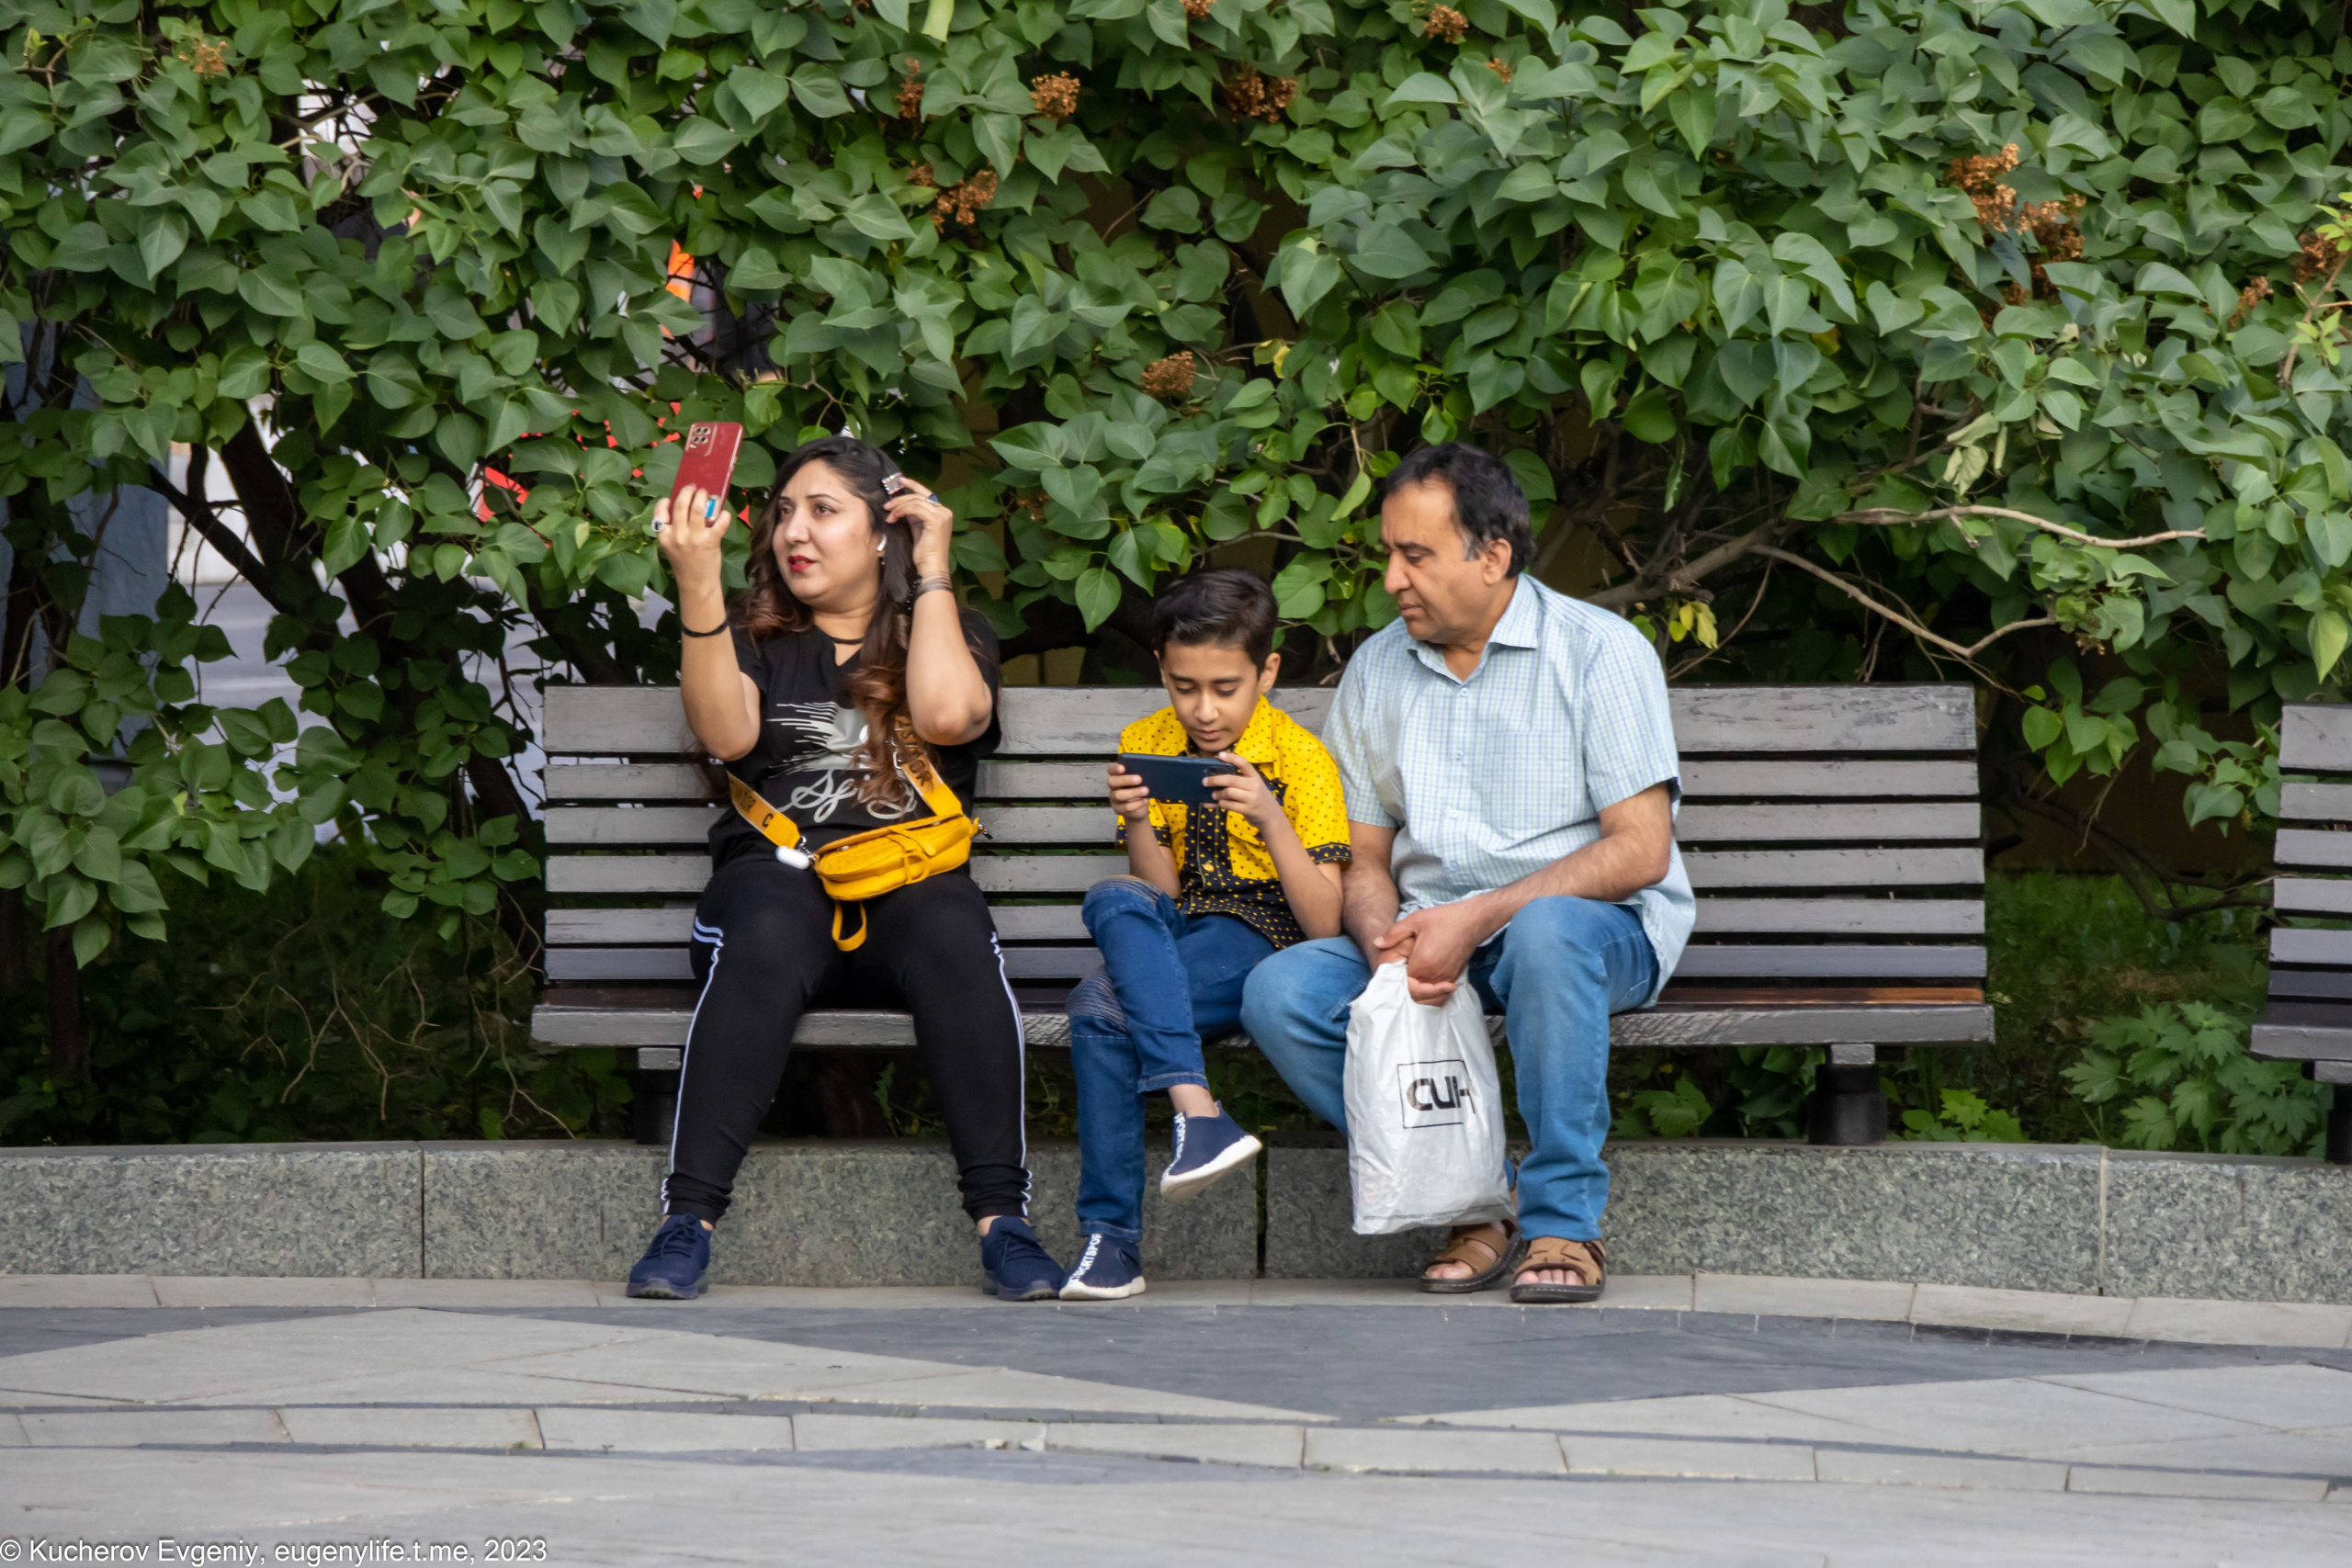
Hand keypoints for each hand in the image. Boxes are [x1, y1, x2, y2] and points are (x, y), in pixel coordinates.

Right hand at [655, 482, 729, 590]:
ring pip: (698, 509)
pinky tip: (724, 513)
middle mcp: (678, 536)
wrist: (696, 583)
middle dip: (688, 491)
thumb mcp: (672, 546)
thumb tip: (686, 505)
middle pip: (681, 505)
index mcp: (665, 536)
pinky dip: (723, 515)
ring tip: (707, 494)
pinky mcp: (711, 542)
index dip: (664, 502)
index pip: (659, 513)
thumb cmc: (685, 562)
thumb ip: (674, 529)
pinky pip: (719, 523)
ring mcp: (694, 539)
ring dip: (703, 497)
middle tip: (693, 487)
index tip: (670, 497)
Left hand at [883, 474, 954, 577]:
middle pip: (919, 496)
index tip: (899, 481)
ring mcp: (942, 515)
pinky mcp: (936, 520)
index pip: (925, 494)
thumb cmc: (925, 554)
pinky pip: (915, 508)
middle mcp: (945, 511)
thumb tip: (901, 506)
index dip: (912, 485)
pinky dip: (902, 510)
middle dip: (900, 498)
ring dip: (898, 506)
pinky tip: (894, 517)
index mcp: (942, 513)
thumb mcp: (918, 529)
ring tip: (888, 515)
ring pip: (915, 501)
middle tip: (886, 504)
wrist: (931, 568)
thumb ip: (914, 516)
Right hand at [1107, 762, 1152, 824]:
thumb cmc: (1140, 788)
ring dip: (1133, 792)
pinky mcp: (1118, 809)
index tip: (1123, 768)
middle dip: (1126, 780)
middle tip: (1139, 779)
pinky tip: (1144, 800)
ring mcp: (1113, 798)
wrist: (1139, 807)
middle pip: (1112, 781)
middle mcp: (1113, 786)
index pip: (1111, 769)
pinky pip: (1125, 807)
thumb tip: (1148, 770)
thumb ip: (1140, 774)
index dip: (1115, 768)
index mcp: (1117, 775)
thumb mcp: (1141, 780)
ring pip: (1118, 795)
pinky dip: (1136, 804)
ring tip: (1146, 790)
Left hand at [1204, 753, 1278, 830]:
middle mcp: (1254, 785)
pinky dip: (1221, 804)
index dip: (1232, 758)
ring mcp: (1251, 798)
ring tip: (1214, 795)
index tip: (1220, 755)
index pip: (1244, 763)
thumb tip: (1216, 776)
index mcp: (1255, 776)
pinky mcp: (1248, 810)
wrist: (1271, 816)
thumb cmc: (1258, 798)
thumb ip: (1241, 781)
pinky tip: (1219, 804)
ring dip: (1218, 794)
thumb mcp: (1254, 786)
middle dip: (1215, 780)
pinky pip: (1229, 805)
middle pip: (1231, 779)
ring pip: (1229, 792)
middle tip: (1205, 781)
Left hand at [1374, 897, 1496, 1004]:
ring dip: (1420, 997)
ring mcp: (1447, 979)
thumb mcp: (1416, 920)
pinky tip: (1426, 987)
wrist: (1472, 920)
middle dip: (1407, 992)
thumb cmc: (1444, 919)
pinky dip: (1432, 996)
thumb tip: (1376, 943)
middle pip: (1416, 996)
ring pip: (1430, 1000)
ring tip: (1412, 986)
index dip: (1398, 983)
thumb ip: (1394, 933)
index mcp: (1423, 964)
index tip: (1395, 973)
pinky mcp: (1455, 977)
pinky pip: (1442, 996)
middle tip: (1400, 981)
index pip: (1406, 985)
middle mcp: (1435, 976)